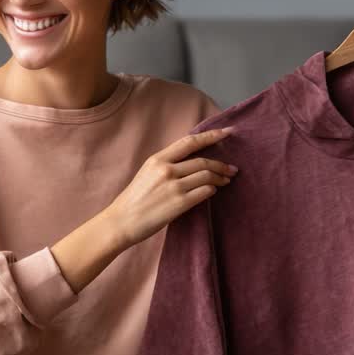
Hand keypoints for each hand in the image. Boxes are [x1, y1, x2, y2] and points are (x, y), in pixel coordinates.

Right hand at [103, 128, 237, 249]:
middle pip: (203, 161)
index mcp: (157, 159)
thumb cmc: (133, 199)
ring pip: (207, 176)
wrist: (121, 222)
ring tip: (225, 181)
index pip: (190, 142)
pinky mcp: (179, 203)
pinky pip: (205, 192)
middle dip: (221, 164)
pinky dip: (212, 191)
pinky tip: (212, 192)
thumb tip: (191, 162)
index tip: (227, 133)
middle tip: (232, 169)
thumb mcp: (146, 173)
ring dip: (220, 178)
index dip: (211, 136)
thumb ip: (166, 165)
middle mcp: (166, 170)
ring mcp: (174, 187)